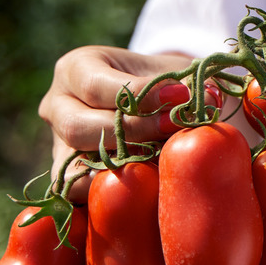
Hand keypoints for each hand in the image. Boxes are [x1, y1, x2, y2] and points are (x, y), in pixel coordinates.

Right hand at [38, 46, 193, 200]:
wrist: (154, 105)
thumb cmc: (163, 82)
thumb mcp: (174, 72)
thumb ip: (188, 83)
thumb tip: (208, 100)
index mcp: (75, 69)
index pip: (96, 87)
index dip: (138, 96)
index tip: (181, 97)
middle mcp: (57, 107)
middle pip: (78, 128)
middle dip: (131, 132)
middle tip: (173, 128)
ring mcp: (58, 146)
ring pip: (74, 167)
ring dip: (121, 166)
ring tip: (162, 159)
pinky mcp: (69, 180)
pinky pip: (80, 195)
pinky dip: (112, 192)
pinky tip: (147, 183)